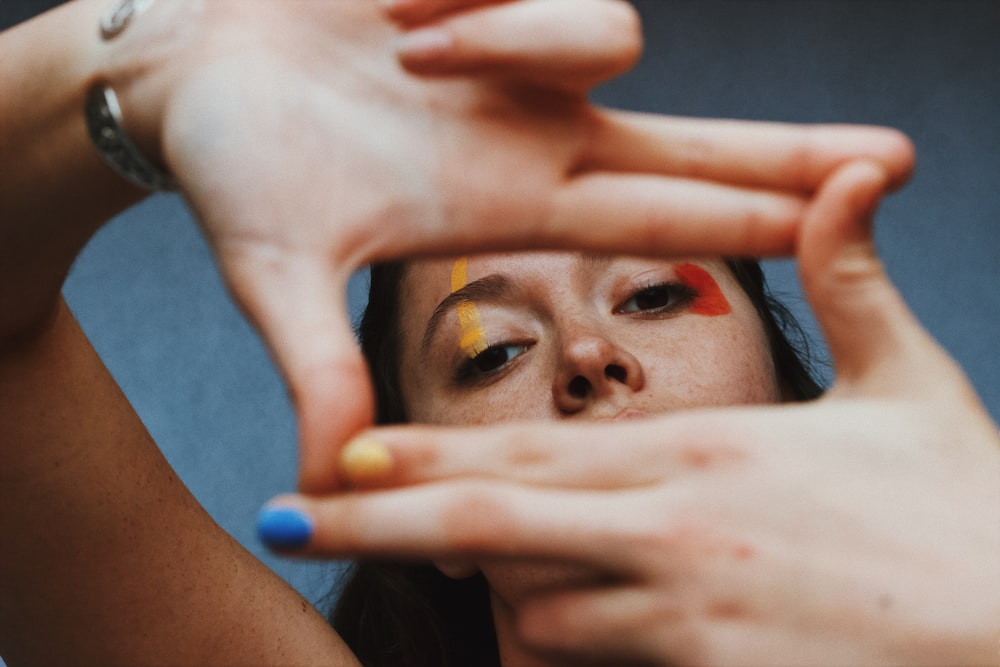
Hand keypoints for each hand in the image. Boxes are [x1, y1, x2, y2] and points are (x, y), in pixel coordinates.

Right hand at [108, 0, 912, 491]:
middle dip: (790, 155)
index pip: (659, 217)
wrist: (190, 67)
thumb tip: (327, 478)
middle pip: (700, 144)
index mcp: (506, 201)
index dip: (750, 224)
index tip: (840, 232)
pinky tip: (404, 9)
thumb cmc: (233, 170)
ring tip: (406, 54)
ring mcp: (524, 51)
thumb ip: (316, 368)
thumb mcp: (275, 276)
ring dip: (511, 39)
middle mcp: (538, 129)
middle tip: (896, 165)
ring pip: (610, 30)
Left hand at [269, 162, 999, 664]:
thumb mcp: (916, 383)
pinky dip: (552, 653)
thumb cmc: (970, 513)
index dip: (425, 453)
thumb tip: (853, 178)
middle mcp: (672, 527)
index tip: (342, 449)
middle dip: (381, 522)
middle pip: (489, 525)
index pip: (529, 449)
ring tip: (447, 586)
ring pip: (528, 609)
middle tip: (290, 514)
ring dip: (489, 596)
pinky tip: (538, 643)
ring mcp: (684, 612)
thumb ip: (857, 281)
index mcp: (705, 447)